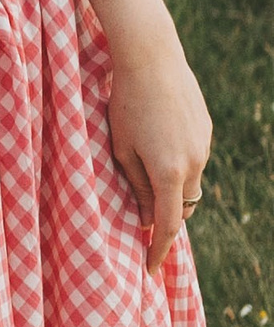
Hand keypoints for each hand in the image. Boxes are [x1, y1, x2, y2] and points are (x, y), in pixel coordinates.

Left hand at [105, 37, 212, 276]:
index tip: (150, 268)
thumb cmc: (125, 103)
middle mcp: (193, 164)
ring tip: (147, 181)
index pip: (168, 225)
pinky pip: (193, 159)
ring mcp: (204, 146)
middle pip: (183, 206)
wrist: (152, 58)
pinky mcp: (206, 131)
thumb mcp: (120, 147)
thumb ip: (135, 184)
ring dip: (172, 189)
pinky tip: (158, 146)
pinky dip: (178, 165)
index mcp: (169, 172)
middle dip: (165, 217)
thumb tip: (147, 216)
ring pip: (189, 183)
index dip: (159, 249)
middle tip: (143, 222)